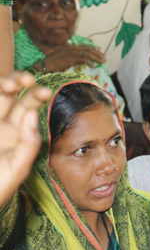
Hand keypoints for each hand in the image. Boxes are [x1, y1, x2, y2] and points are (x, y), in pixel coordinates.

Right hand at [0, 72, 51, 204]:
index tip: (46, 92)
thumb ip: (27, 146)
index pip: (26, 106)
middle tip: (27, 79)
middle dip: (18, 81)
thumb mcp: (16, 170)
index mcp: (13, 133)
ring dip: (2, 84)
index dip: (35, 95)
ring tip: (10, 84)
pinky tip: (1, 91)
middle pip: (8, 95)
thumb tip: (31, 118)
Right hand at [43, 44, 105, 72]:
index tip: (100, 50)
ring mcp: (72, 52)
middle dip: (97, 53)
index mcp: (70, 46)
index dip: (93, 48)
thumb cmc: (51, 64)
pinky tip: (94, 66)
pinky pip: (84, 59)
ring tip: (102, 62)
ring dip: (96, 57)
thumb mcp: (62, 57)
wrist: (44, 66)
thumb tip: (78, 59)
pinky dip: (90, 62)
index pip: (84, 46)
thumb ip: (70, 56)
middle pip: (88, 49)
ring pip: (88, 53)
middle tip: (104, 57)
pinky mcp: (71, 58)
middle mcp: (72, 47)